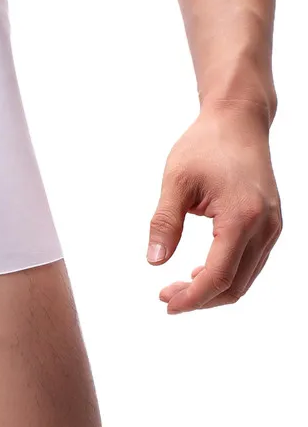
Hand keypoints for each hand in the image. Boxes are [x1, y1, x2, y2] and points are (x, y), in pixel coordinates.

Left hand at [146, 103, 280, 312]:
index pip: (218, 276)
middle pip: (235, 285)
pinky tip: (199, 272)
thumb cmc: (205, 146)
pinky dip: (226, 275)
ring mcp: (272, 228)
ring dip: (213, 290)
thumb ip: (164, 223)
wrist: (238, 122)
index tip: (166, 304)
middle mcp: (265, 228)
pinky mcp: (271, 225)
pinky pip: (250, 263)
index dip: (192, 297)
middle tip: (165, 297)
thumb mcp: (176, 182)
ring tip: (177, 287)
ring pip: (245, 278)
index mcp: (242, 218)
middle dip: (200, 299)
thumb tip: (154, 261)